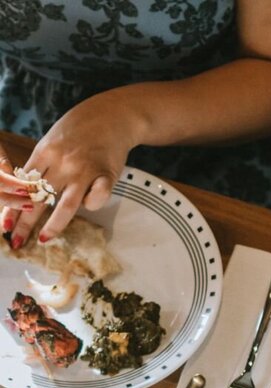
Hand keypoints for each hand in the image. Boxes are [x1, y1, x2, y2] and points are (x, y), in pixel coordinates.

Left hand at [6, 91, 142, 247]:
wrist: (112, 115)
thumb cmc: (81, 129)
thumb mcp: (53, 140)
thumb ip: (43, 164)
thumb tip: (28, 190)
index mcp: (45, 151)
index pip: (23, 185)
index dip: (12, 206)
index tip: (4, 224)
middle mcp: (63, 162)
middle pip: (39, 198)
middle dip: (25, 222)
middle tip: (15, 240)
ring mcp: (84, 170)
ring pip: (65, 205)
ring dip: (53, 225)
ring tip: (44, 239)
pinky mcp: (106, 175)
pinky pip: (96, 200)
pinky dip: (92, 204)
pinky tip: (91, 199)